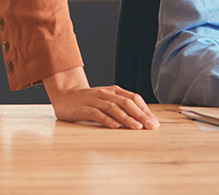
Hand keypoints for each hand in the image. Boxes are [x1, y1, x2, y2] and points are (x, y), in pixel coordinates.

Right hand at [43, 67, 158, 129]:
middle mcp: (106, 93)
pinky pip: (97, 114)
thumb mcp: (107, 100)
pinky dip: (107, 120)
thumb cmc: (89, 101)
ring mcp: (94, 100)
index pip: (133, 98)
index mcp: (114, 90)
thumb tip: (141, 119)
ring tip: (137, 127)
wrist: (65, 95)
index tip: (154, 122)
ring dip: (127, 118)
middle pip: (126, 103)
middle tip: (151, 126)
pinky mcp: (83, 108)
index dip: (145, 109)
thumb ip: (121, 106)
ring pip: (113, 108)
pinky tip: (115, 127)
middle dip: (140, 115)